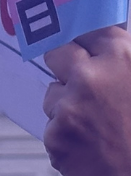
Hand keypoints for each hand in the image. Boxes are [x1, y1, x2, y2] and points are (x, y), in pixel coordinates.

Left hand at [43, 28, 130, 175]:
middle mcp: (91, 76)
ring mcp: (69, 107)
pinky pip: (53, 125)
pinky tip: (92, 145)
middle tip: (76, 75)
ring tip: (99, 123)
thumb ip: (126, 61)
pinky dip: (68, 134)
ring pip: (53, 94)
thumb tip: (108, 46)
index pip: (88, 30)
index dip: (84, 38)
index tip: (81, 42)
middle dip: (64, 62)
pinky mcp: (55, 135)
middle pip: (57, 52)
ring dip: (67, 104)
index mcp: (123, 57)